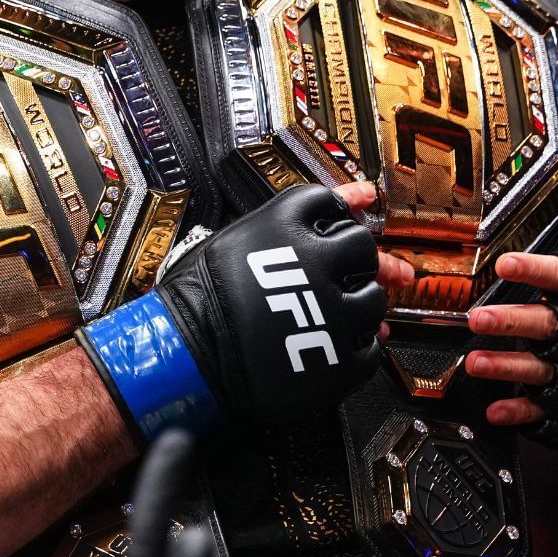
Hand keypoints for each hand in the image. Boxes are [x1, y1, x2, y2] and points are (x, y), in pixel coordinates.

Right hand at [79, 183, 389, 439]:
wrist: (183, 357)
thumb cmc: (197, 300)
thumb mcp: (233, 238)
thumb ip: (290, 219)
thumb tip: (351, 198)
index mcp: (286, 226)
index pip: (333, 205)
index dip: (334, 218)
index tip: (334, 228)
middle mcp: (317, 262)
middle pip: (361, 247)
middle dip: (351, 262)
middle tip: (334, 276)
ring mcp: (333, 311)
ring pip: (375, 299)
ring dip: (358, 306)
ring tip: (327, 316)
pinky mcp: (340, 358)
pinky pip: (371, 348)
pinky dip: (357, 347)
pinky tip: (332, 346)